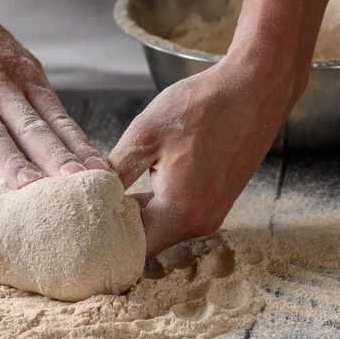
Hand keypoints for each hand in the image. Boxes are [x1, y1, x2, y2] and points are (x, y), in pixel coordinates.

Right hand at [0, 0, 107, 189]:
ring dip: (13, 161)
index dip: (79, 148)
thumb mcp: (11, 57)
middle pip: (33, 127)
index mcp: (24, 76)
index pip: (57, 118)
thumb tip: (60, 138)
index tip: (99, 173)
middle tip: (79, 185)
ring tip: (31, 187)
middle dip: (57, 159)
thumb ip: (30, 97)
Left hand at [108, 56, 295, 259]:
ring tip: (111, 190)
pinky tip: (141, 180)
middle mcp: (200, 221)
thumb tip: (90, 193)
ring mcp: (212, 213)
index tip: (84, 225)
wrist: (255, 89)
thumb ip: (115, 171)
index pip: (133, 249)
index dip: (105, 241)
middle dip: (117, 226)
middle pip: (148, 241)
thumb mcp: (145, 134)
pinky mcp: (218, 200)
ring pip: (163, 226)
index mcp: (180, 210)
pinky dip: (157, 203)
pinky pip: (179, 213)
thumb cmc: (203, 106)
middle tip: (89, 205)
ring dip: (138, 214)